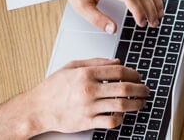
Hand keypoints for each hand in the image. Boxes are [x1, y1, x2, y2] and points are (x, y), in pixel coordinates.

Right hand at [30, 58, 148, 133]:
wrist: (39, 108)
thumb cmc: (53, 88)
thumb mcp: (71, 67)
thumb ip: (95, 62)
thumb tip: (115, 61)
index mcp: (85, 73)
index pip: (118, 71)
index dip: (133, 73)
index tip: (138, 76)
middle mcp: (88, 90)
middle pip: (124, 88)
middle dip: (140, 89)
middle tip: (145, 90)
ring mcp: (89, 107)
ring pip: (122, 105)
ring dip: (136, 104)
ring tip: (140, 102)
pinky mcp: (88, 122)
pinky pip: (111, 121)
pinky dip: (121, 118)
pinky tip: (122, 114)